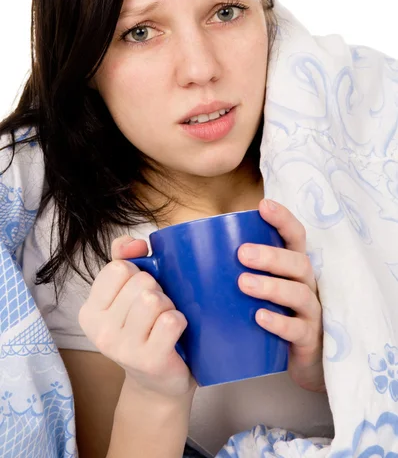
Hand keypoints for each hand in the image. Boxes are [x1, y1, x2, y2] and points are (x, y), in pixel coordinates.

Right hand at [78, 234, 195, 399]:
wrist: (158, 384)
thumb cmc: (145, 330)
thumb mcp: (126, 294)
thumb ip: (123, 259)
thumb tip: (134, 243)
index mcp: (90, 311)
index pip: (118, 267)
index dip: (137, 272)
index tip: (140, 291)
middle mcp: (100, 331)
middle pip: (140, 282)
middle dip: (157, 290)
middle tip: (156, 311)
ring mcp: (123, 348)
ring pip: (154, 299)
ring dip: (169, 305)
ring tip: (165, 320)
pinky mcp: (149, 361)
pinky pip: (171, 320)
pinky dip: (180, 321)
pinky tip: (175, 333)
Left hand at [237, 199, 324, 393]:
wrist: (293, 363)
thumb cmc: (266, 316)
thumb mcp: (254, 289)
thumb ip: (227, 270)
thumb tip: (171, 253)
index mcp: (292, 267)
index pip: (295, 236)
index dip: (283, 218)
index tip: (263, 204)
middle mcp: (305, 285)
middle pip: (298, 262)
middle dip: (271, 255)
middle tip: (242, 253)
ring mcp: (310, 312)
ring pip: (299, 292)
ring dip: (272, 285)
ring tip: (244, 283)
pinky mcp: (309, 340)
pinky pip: (298, 329)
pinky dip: (279, 322)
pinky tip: (259, 317)